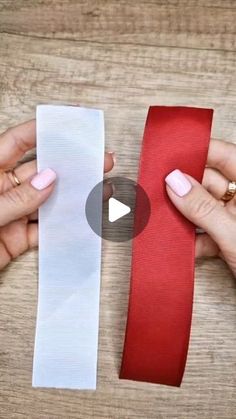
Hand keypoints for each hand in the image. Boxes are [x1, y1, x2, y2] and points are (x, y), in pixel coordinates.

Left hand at [0, 120, 113, 269]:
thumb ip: (14, 199)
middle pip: (41, 172)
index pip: (16, 143)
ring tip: (100, 188)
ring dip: (74, 197)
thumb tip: (48, 180)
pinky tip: (83, 220)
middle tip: (99, 159)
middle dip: (71, 165)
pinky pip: (45, 231)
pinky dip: (64, 228)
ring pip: (48, 203)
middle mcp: (0, 190)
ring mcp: (11, 215)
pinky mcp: (16, 240)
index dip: (42, 131)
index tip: (70, 125)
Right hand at [165, 139, 235, 276]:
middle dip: (184, 189)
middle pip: (210, 184)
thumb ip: (203, 209)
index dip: (201, 151)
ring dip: (185, 217)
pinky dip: (192, 239)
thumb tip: (175, 183)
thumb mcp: (234, 235)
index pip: (226, 156)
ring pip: (205, 209)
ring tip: (166, 218)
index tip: (173, 152)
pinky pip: (206, 232)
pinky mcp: (230, 241)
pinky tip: (180, 245)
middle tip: (160, 190)